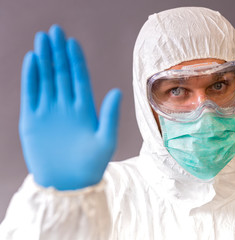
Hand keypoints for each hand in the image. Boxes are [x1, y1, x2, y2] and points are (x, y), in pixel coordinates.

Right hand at [19, 25, 121, 189]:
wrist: (68, 184)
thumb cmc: (91, 165)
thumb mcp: (106, 140)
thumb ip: (110, 115)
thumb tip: (117, 90)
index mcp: (85, 108)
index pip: (80, 78)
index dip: (76, 60)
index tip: (72, 42)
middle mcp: (66, 106)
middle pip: (62, 73)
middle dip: (58, 52)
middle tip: (54, 31)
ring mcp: (49, 111)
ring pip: (46, 79)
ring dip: (44, 59)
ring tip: (42, 39)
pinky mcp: (32, 120)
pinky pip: (31, 94)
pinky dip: (31, 78)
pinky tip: (31, 61)